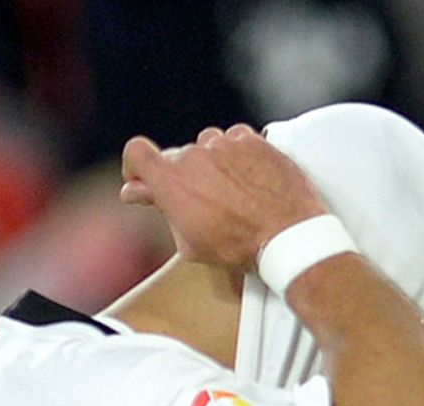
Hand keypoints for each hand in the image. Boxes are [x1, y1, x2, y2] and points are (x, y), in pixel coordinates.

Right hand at [119, 124, 328, 269]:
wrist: (288, 235)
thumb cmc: (239, 247)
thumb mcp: (189, 241)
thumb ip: (160, 208)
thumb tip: (135, 191)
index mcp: (171, 180)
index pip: (136, 152)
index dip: (137, 165)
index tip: (145, 179)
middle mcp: (195, 155)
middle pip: (179, 156)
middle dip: (186, 176)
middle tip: (204, 201)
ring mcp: (225, 143)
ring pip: (209, 146)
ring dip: (215, 164)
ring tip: (233, 193)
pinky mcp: (253, 140)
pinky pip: (237, 141)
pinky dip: (240, 156)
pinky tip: (250, 180)